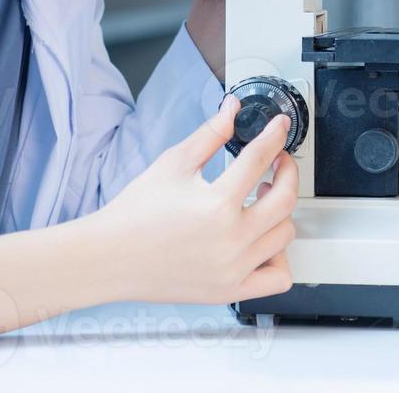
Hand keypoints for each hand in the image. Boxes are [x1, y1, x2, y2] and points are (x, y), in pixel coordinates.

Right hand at [86, 95, 296, 305]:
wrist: (110, 256)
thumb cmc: (136, 212)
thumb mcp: (174, 163)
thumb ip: (210, 134)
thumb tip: (233, 109)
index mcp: (217, 203)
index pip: (260, 159)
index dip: (274, 136)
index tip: (279, 126)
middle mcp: (231, 239)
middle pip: (286, 199)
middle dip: (288, 172)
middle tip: (278, 161)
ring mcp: (233, 269)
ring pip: (285, 235)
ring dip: (281, 212)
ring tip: (262, 199)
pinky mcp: (230, 290)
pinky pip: (277, 278)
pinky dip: (279, 258)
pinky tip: (263, 240)